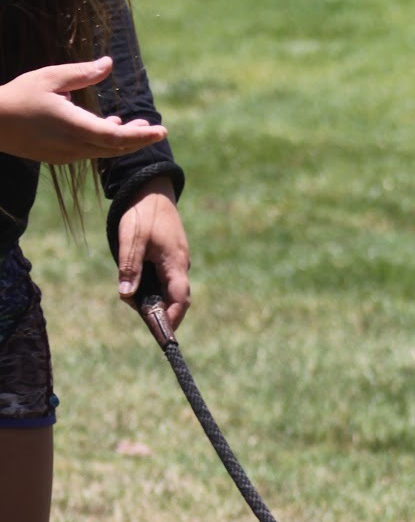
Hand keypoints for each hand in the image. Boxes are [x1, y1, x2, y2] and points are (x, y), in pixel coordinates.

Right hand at [0, 57, 167, 164]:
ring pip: (102, 151)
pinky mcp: (57, 157)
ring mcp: (64, 155)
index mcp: (74, 126)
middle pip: (115, 147)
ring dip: (120, 140)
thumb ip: (82, 73)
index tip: (161, 131)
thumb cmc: (19, 96)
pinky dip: (102, 142)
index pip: (117, 137)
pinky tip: (105, 126)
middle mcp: (72, 146)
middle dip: (137, 138)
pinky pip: (88, 152)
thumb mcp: (51, 77)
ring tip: (135, 126)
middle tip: (155, 129)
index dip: (142, 136)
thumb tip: (109, 63)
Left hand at [116, 179, 190, 330]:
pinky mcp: (170, 255)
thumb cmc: (142, 212)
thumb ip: (129, 267)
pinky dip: (154, 288)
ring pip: (170, 288)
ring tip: (135, 302)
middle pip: (177, 298)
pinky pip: (166, 278)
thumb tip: (126, 295)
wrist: (151, 187)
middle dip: (163, 313)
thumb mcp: (131, 240)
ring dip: (156, 300)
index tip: (163, 334)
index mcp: (175, 262)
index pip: (180, 299)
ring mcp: (177, 260)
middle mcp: (180, 264)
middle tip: (144, 322)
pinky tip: (138, 285)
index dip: (173, 318)